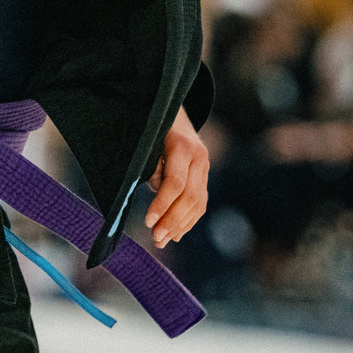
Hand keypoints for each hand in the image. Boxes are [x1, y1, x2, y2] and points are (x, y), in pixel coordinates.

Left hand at [144, 107, 208, 248]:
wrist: (174, 112)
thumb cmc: (153, 129)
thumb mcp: (148, 141)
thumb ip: (150, 166)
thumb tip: (157, 193)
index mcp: (183, 147)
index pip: (175, 183)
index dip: (162, 204)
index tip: (148, 222)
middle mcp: (199, 158)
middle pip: (189, 197)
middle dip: (172, 221)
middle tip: (156, 238)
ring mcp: (205, 168)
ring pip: (198, 203)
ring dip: (180, 225)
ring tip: (162, 240)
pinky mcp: (204, 177)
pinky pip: (200, 203)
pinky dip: (188, 220)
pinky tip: (176, 233)